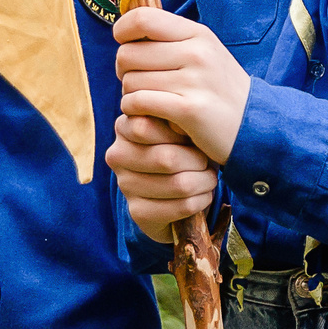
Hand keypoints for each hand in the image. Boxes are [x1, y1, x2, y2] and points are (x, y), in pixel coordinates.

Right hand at [108, 110, 217, 244]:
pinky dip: (201, 200)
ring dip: (204, 182)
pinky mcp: (137, 212)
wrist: (184, 185)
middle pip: (166, 159)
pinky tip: (203, 195)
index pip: (145, 127)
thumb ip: (178, 116)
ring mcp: (125, 185)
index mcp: (125, 126)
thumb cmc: (187, 145)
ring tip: (209, 177)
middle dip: (199, 160)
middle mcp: (118, 155)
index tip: (194, 135)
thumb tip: (180, 122)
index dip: (180, 133)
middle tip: (207, 161)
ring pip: (179, 185)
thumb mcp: (183, 125)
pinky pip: (181, 206)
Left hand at [115, 7, 249, 165]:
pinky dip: (133, 111)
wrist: (254, 126)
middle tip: (139, 82)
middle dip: (124, 71)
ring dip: (130, 95)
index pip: (142, 18)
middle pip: (128, 53)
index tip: (126, 45)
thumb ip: (171, 40)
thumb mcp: (204, 54)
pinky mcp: (189, 110)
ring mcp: (194, 81)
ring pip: (130, 81)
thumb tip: (127, 34)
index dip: (123, 31)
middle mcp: (197, 53)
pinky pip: (138, 103)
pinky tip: (147, 114)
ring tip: (149, 101)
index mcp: (198, 35)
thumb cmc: (219, 90)